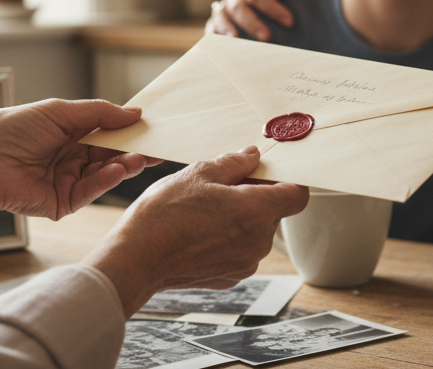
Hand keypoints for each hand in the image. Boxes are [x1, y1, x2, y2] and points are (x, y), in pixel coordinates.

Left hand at [0, 99, 153, 241]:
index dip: (128, 130)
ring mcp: (67, 181)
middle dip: (133, 150)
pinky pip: (90, 191)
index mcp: (67, 133)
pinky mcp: (62, 203)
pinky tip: (116, 171)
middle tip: (157, 148)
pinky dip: (105, 181)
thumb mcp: (60, 112)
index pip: (106, 132)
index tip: (153, 129)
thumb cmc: (12, 130)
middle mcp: (69, 157)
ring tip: (139, 158)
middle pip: (109, 154)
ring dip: (122, 165)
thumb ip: (100, 113)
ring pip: (104, 173)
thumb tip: (135, 113)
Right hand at [83, 146, 308, 313]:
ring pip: (255, 231)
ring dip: (240, 216)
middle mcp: (258, 242)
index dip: (286, 179)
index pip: (298, 194)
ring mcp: (245, 263)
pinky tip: (199, 229)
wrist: (135, 259)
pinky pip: (240, 250)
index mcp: (257, 212)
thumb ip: (234, 163)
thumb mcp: (199, 174)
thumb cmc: (164, 216)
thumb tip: (253, 155)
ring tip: (205, 207)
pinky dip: (228, 237)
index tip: (266, 171)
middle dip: (255, 194)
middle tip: (222, 184)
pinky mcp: (229, 276)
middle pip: (274, 211)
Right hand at [205, 0, 327, 39]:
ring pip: (221, 13)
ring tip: (239, 43)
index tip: (289, 23)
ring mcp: (231, 0)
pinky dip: (215, 33)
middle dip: (251, 23)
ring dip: (228, 29)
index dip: (270, 8)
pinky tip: (224, 45)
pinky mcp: (227, 16)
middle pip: (237, 4)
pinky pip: (214, 23)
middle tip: (267, 39)